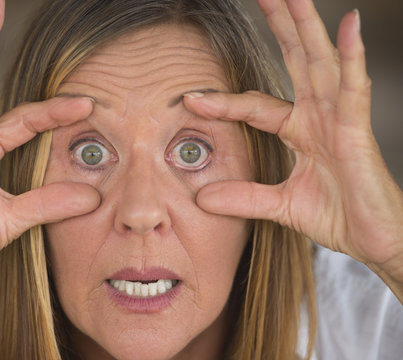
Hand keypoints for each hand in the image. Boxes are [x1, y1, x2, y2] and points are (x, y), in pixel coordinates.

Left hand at [184, 0, 402, 281]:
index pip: (255, 105)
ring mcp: (339, 118)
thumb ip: (243, 198)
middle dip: (279, 26)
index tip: (192, 98)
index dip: (224, 102)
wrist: (375, 240)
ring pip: (321, 62)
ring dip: (306, 27)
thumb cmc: (338, 216)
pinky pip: (354, 88)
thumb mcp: (279, 206)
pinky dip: (351, 56)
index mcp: (300, 130)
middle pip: (295, 61)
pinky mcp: (358, 130)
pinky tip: (347, 27)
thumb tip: (202, 198)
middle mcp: (319, 116)